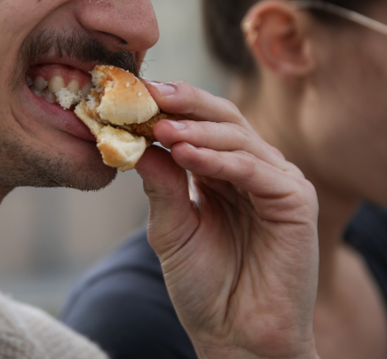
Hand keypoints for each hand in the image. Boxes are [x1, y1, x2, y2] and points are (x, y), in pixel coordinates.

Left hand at [136, 81, 319, 358]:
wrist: (234, 335)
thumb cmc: (203, 284)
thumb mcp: (170, 227)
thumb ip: (160, 184)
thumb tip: (135, 141)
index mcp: (221, 170)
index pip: (198, 123)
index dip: (168, 106)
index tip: (132, 93)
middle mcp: (251, 169)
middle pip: (221, 117)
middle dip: (184, 103)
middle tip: (148, 95)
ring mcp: (276, 182)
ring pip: (237, 138)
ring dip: (195, 130)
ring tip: (160, 128)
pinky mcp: (296, 202)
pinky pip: (254, 169)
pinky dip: (219, 160)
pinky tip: (186, 155)